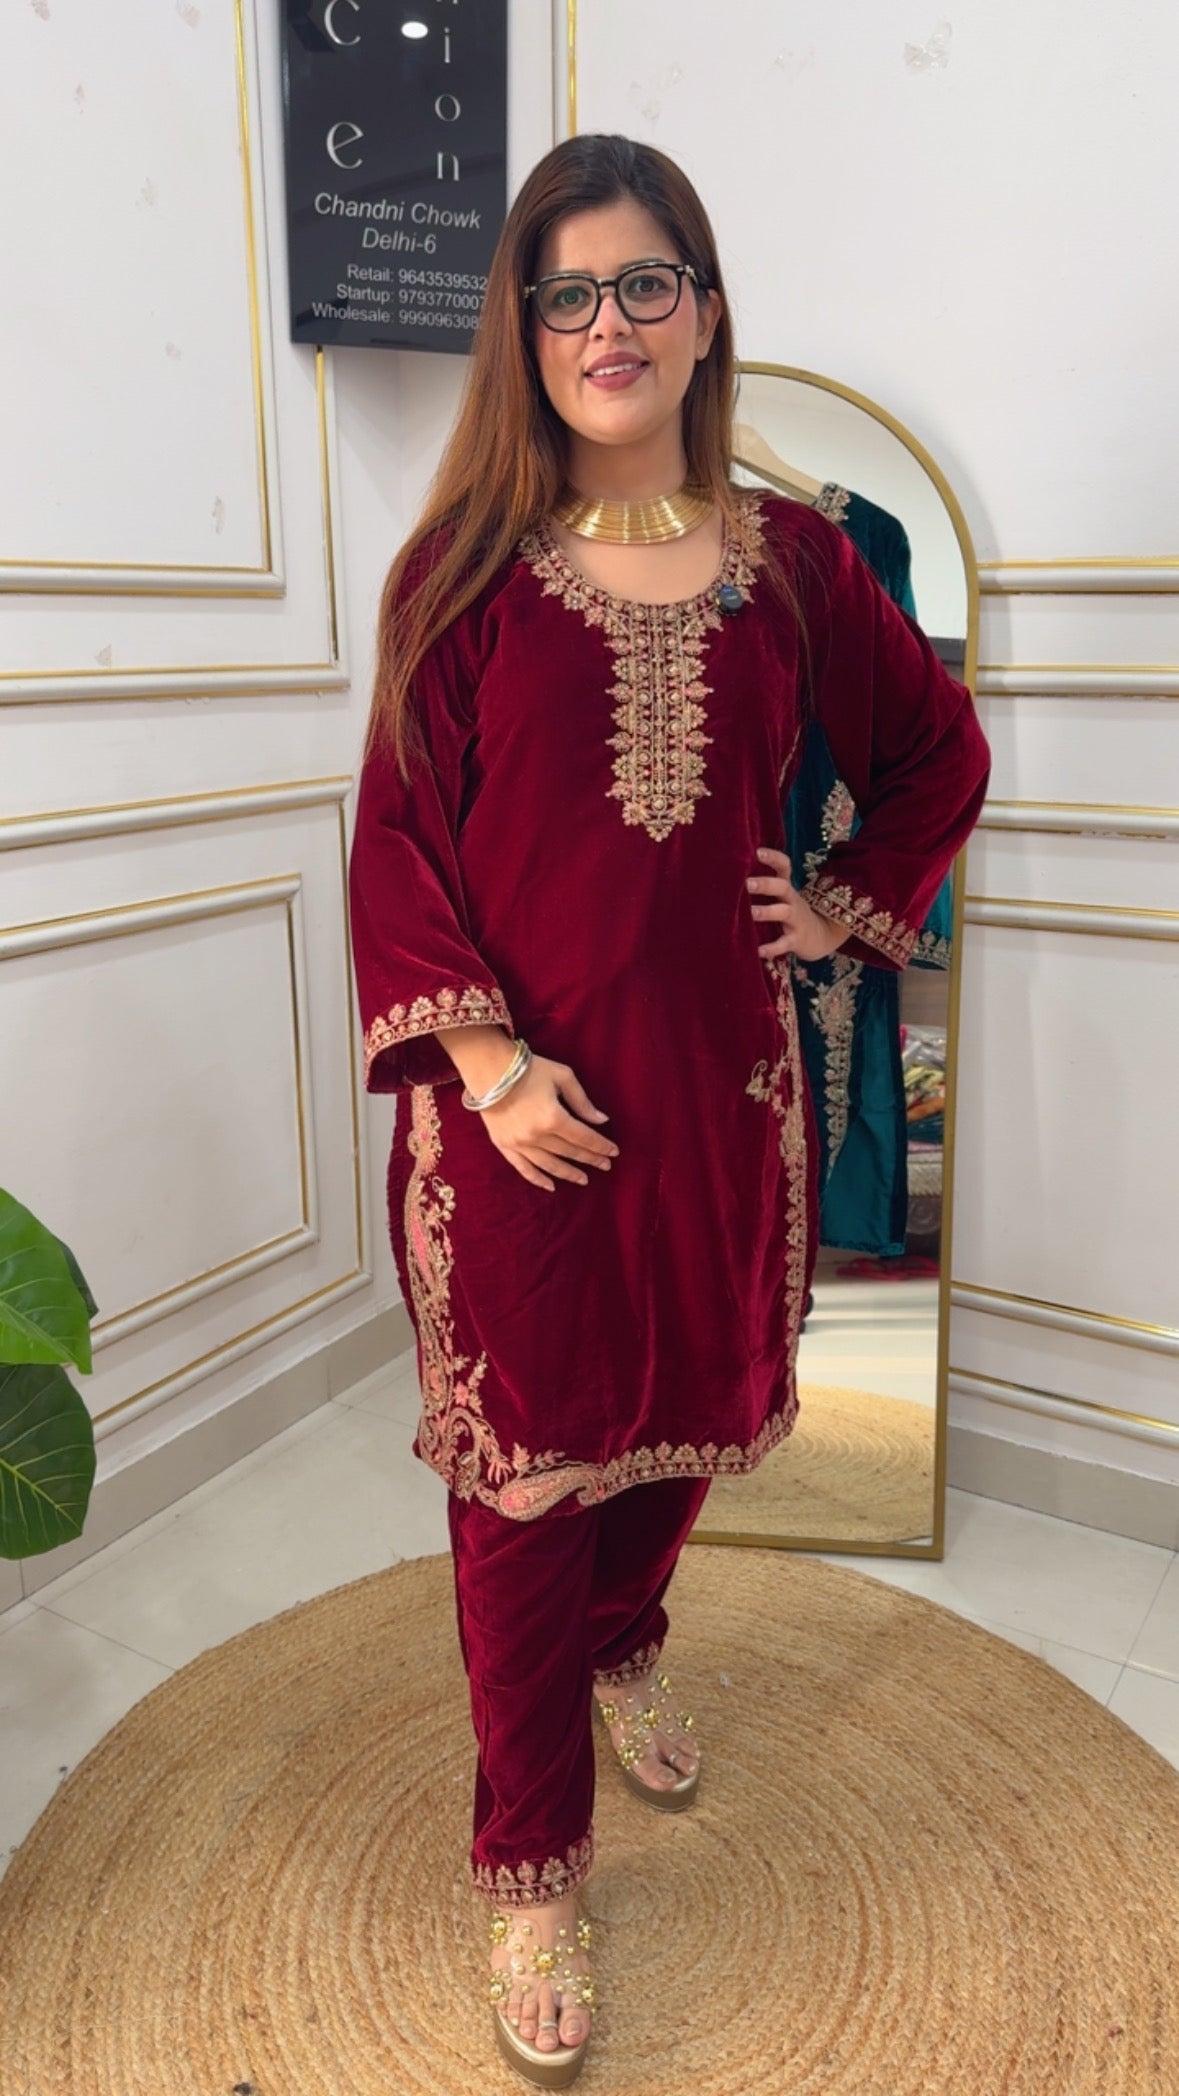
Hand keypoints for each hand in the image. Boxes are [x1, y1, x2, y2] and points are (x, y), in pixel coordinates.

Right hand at [479, 1055, 618, 1192]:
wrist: (488, 1068)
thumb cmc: (528, 1068)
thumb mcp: (562, 1076)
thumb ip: (582, 1101)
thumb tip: (601, 1120)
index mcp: (553, 1117)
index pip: (584, 1138)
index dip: (601, 1146)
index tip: (613, 1152)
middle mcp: (537, 1135)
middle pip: (570, 1152)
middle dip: (590, 1159)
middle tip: (605, 1166)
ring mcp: (519, 1143)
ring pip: (550, 1165)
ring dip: (569, 1173)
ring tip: (584, 1180)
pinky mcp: (504, 1145)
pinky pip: (524, 1168)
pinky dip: (538, 1179)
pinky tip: (551, 1186)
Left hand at [746, 847, 851, 961]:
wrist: (821, 936)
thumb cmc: (791, 913)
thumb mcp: (782, 897)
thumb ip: (763, 887)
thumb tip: (731, 874)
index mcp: (787, 888)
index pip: (784, 866)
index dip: (773, 857)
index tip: (757, 851)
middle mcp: (792, 901)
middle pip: (782, 887)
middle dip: (766, 883)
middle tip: (747, 883)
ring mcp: (796, 920)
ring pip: (784, 912)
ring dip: (767, 911)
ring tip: (750, 912)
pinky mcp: (797, 940)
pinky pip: (784, 943)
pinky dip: (772, 948)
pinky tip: (758, 951)